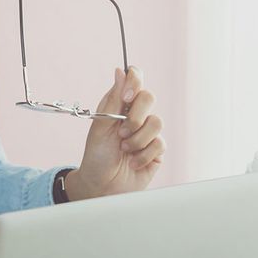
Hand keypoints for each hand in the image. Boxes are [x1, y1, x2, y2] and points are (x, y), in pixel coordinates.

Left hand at [66, 66, 164, 200]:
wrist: (102, 187)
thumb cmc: (97, 156)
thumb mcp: (100, 127)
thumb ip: (112, 99)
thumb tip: (120, 70)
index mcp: (119, 104)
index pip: (134, 79)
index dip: (134, 82)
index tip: (127, 97)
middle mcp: (136, 115)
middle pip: (149, 97)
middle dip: (135, 117)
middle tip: (121, 133)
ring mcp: (148, 132)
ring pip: (156, 122)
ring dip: (137, 140)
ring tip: (124, 150)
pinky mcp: (157, 150)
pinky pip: (160, 144)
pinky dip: (143, 155)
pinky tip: (133, 162)